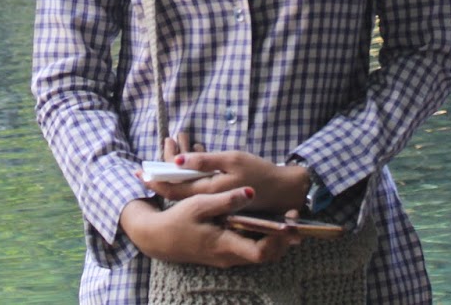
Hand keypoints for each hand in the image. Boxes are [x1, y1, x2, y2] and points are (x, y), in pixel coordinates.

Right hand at [119, 190, 297, 267]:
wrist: (158, 239)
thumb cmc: (178, 220)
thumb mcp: (199, 204)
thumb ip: (226, 200)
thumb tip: (250, 193)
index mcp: (225, 245)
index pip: (262, 251)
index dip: (279, 239)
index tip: (287, 222)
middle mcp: (229, 257)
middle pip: (268, 255)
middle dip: (283, 238)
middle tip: (291, 217)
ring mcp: (228, 258)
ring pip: (261, 254)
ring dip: (274, 238)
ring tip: (284, 217)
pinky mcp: (225, 254)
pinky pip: (251, 250)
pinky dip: (262, 238)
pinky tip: (263, 220)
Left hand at [145, 140, 310, 215]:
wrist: (282, 191)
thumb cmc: (259, 172)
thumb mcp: (231, 159)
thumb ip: (205, 161)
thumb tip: (178, 160)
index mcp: (208, 190)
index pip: (175, 188)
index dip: (156, 181)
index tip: (140, 174)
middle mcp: (208, 200)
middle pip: (177, 190)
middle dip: (160, 179)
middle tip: (143, 171)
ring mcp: (215, 201)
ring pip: (187, 190)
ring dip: (173, 177)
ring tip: (160, 164)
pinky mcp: (221, 200)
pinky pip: (198, 190)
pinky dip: (188, 178)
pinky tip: (185, 167)